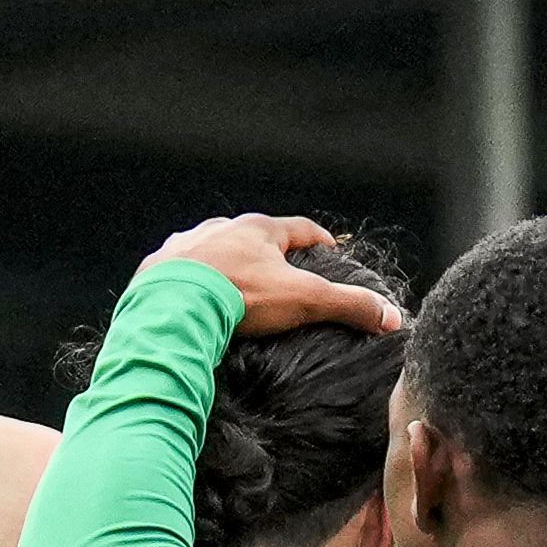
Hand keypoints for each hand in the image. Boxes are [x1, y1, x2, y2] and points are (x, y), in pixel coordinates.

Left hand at [144, 212, 402, 336]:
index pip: (299, 229)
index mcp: (257, 230)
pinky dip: (186, 283)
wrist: (173, 309)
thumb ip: (347, 306)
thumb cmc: (241, 298)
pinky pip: (174, 272)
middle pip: (251, 237)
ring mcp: (184, 247)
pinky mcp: (155, 270)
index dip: (318, 241)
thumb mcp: (303, 300)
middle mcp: (219, 229)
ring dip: (221, 263)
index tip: (330, 250)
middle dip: (264, 252)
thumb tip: (392, 316)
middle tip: (276, 274)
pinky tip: (188, 298)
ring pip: (209, 250)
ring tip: (230, 285)